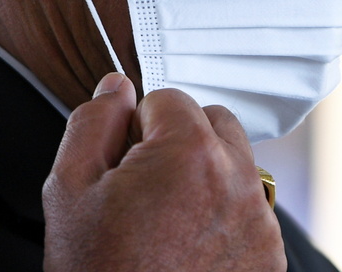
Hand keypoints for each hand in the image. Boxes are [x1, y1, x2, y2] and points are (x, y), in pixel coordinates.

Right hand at [43, 73, 284, 270]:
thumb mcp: (69, 192)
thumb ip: (92, 124)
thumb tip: (116, 87)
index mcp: (191, 151)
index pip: (169, 98)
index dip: (137, 127)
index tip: (124, 163)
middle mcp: (238, 178)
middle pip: (214, 124)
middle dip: (180, 142)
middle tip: (144, 189)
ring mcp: (260, 219)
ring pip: (236, 166)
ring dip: (207, 177)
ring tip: (165, 223)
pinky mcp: (271, 254)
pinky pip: (251, 211)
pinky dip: (225, 218)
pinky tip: (189, 248)